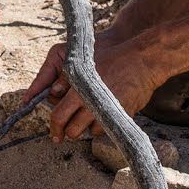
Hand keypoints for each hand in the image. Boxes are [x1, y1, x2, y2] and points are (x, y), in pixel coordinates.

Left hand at [27, 31, 166, 141]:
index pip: (58, 116)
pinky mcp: (123, 116)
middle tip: (66, 131)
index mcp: (79, 90)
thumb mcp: (75, 57)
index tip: (54, 133)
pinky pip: (107, 129)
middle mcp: (93, 103)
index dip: (54, 128)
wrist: (142, 58)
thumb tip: (45, 94)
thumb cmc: (107, 54)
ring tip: (86, 117)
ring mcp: (109, 111)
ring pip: (89, 132)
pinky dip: (101, 125)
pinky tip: (101, 114)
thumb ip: (57, 76)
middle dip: (67, 132)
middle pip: (72, 130)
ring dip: (85, 128)